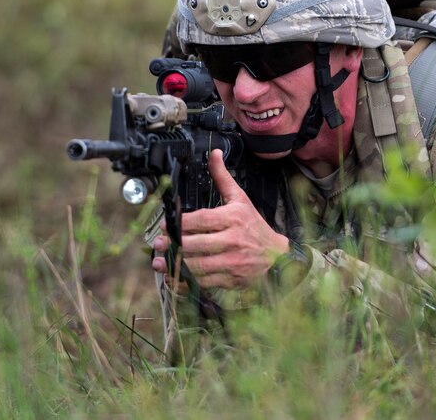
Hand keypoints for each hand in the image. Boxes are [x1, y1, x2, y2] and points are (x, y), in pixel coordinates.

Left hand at [151, 149, 289, 288]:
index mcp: (233, 218)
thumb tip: (214, 153)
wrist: (276, 256)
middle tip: (159, 243)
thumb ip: (223, 177)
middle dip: (173, 244)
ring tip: (160, 261)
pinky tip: (175, 276)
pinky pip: (204, 281)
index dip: (180, 223)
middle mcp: (233, 240)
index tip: (165, 223)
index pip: (201, 220)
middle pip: (195, 244)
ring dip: (175, 264)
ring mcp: (232, 261)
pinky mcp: (231, 278)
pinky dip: (187, 281)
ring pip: (197, 265)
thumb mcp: (240, 199)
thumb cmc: (254, 225)